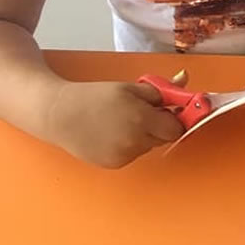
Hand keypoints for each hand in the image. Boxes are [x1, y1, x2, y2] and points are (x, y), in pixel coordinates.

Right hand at [46, 77, 184, 168]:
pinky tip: (113, 133)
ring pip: (148, 146)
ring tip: (123, 120)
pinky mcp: (114, 164)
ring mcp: (124, 156)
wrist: (59, 114)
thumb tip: (184, 79)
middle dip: (160, 125)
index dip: (176, 118)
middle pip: (164, 138)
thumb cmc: (95, 96)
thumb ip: (161, 90)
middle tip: (144, 112)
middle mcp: (136, 141)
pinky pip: (133, 154)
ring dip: (145, 135)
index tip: (171, 110)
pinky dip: (130, 144)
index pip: (176, 128)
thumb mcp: (130, 87)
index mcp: (143, 120)